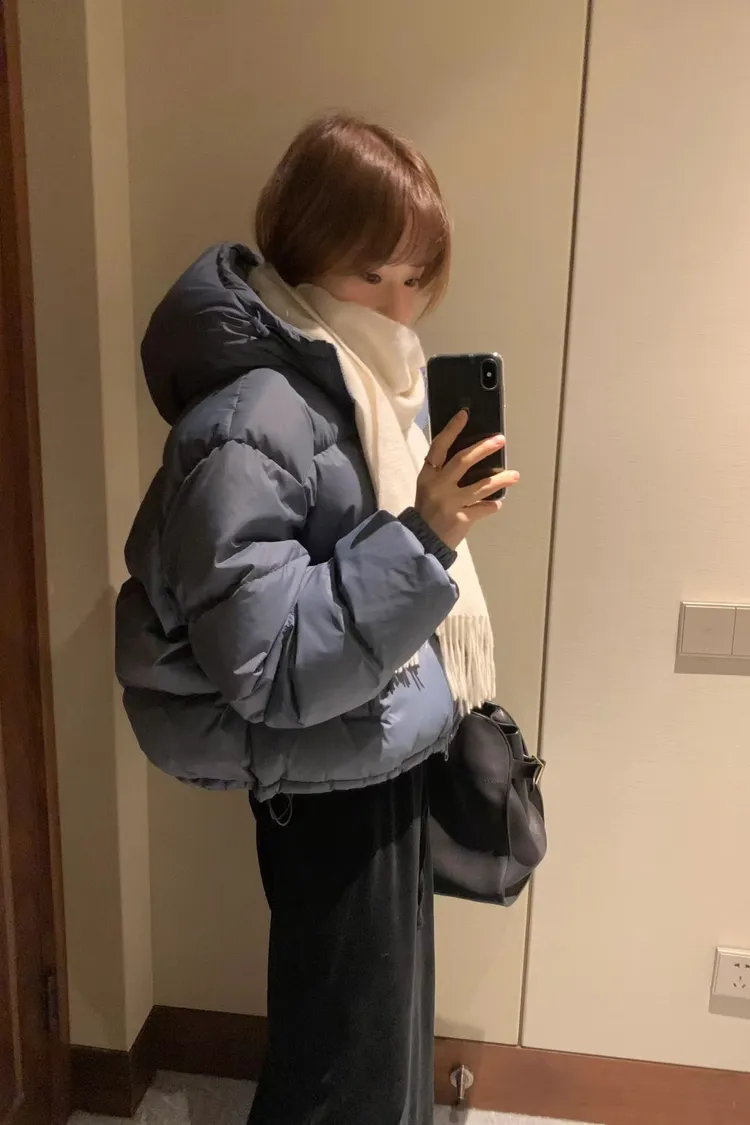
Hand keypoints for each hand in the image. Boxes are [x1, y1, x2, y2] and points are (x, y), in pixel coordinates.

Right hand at [415, 411, 519, 550]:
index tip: (465, 414)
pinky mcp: (460, 519)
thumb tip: (470, 456)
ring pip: (480, 486)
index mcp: (427, 475)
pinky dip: (491, 506)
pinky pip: (482, 509)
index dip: (452, 429)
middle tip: (500, 440)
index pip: (439, 446)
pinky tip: (497, 504)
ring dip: (500, 480)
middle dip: (483, 449)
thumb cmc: (426, 511)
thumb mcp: (428, 488)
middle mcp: (438, 486)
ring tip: (515, 476)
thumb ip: (442, 473)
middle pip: (462, 461)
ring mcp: (450, 503)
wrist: (421, 541)